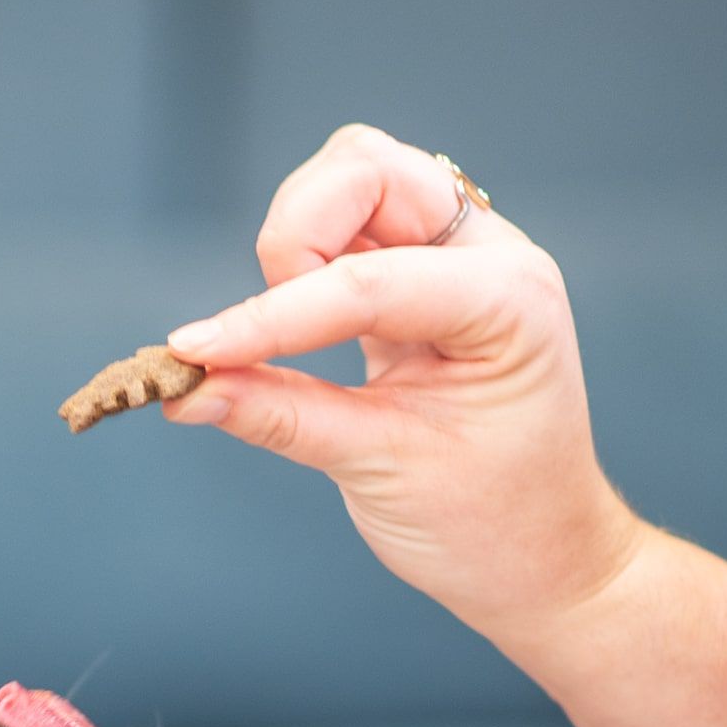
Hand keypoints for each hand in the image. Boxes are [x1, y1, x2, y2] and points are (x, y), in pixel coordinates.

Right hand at [163, 124, 645, 647]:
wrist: (539, 557)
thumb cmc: (488, 522)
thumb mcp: (381, 472)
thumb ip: (281, 418)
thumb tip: (186, 390)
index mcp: (507, 301)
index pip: (368, 280)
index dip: (271, 317)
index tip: (193, 354)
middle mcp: (487, 256)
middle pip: (365, 169)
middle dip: (295, 235)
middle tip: (263, 333)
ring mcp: (453, 259)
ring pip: (350, 183)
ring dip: (295, 246)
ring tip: (282, 340)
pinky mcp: (416, 279)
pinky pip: (343, 233)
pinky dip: (298, 271)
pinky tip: (285, 332)